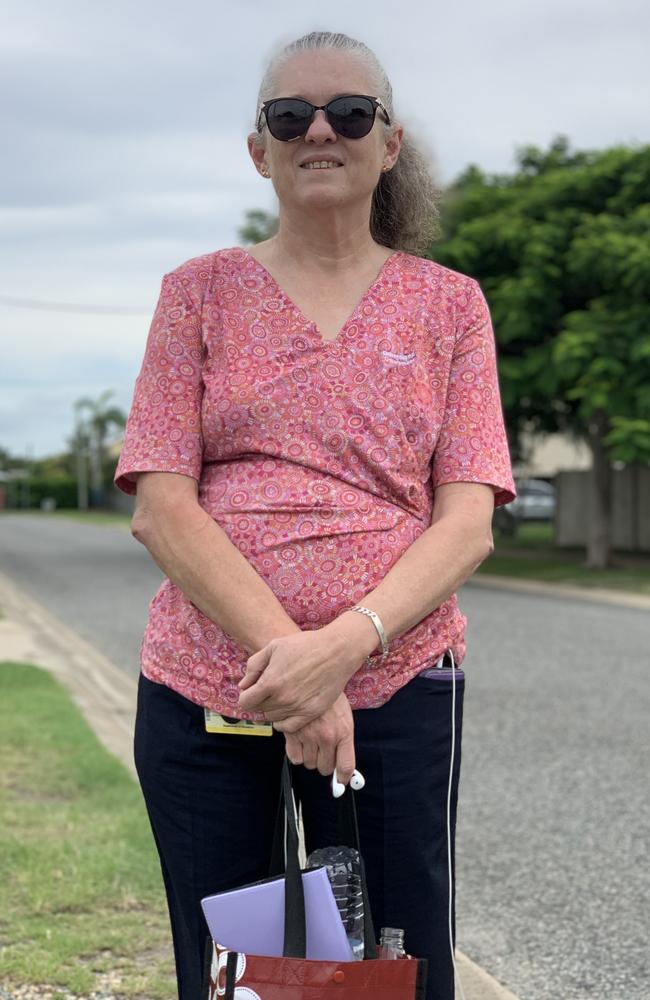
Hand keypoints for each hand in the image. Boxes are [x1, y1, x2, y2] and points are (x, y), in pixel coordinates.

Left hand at [237, 624, 368, 732]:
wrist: (336, 650)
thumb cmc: (304, 645)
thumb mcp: (274, 647)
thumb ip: (254, 666)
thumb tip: (243, 685)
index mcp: (270, 682)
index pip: (245, 702)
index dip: (246, 696)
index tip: (252, 690)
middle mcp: (282, 699)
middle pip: (259, 710)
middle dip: (260, 700)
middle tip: (270, 689)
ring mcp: (297, 708)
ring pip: (273, 718)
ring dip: (273, 709)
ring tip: (282, 695)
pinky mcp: (311, 713)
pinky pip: (289, 727)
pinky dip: (284, 721)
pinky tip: (287, 710)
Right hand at [282, 692, 355, 782]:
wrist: (311, 677)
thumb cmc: (329, 698)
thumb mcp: (344, 716)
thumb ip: (343, 741)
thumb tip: (342, 767)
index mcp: (343, 732)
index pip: (346, 765)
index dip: (343, 777)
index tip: (341, 781)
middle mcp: (327, 736)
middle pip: (325, 768)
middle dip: (324, 763)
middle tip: (323, 752)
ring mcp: (309, 735)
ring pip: (309, 764)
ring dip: (310, 757)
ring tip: (311, 742)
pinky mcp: (292, 733)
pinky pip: (294, 757)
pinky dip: (297, 754)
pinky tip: (300, 741)